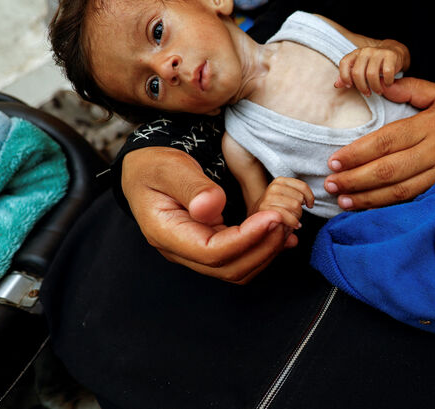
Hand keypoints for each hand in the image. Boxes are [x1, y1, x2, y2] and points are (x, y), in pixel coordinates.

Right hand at [122, 147, 292, 283]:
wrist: (146, 170)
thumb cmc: (155, 166)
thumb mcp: (169, 167)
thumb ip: (191, 187)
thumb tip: (212, 206)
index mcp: (167, 235)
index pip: (213, 253)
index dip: (246, 239)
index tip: (272, 217)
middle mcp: (182, 251)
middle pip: (230, 268)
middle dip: (263, 248)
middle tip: (286, 221)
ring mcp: (196, 252)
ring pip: (238, 268)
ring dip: (267, 250)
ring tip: (287, 225)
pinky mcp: (210, 245)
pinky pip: (240, 257)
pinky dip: (264, 247)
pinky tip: (282, 232)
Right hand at [253, 177, 314, 229]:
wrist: (255, 219)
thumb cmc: (276, 210)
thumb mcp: (287, 199)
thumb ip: (299, 196)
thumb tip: (310, 203)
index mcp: (280, 181)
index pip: (302, 186)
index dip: (309, 197)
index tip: (310, 205)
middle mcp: (273, 187)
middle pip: (299, 198)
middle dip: (300, 210)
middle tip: (295, 216)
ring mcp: (268, 198)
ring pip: (294, 206)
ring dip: (296, 217)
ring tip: (292, 220)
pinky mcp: (265, 209)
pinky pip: (286, 215)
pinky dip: (292, 222)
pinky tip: (294, 226)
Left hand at [323, 77, 434, 209]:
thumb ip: (410, 88)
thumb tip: (380, 83)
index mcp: (428, 125)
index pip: (386, 140)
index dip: (357, 153)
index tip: (334, 161)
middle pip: (388, 170)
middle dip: (355, 179)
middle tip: (331, 185)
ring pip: (401, 191)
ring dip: (369, 199)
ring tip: (344, 202)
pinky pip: (418, 201)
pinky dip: (393, 208)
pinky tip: (373, 211)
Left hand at [335, 39, 408, 95]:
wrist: (393, 53)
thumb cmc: (373, 64)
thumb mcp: (360, 68)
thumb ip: (348, 76)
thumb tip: (337, 85)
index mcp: (356, 53)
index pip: (344, 63)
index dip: (344, 77)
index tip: (350, 86)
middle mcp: (365, 51)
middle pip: (357, 72)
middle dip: (361, 87)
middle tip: (367, 93)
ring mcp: (378, 52)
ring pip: (371, 74)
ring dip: (375, 87)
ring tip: (378, 91)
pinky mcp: (390, 55)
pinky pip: (387, 73)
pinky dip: (387, 82)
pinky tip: (388, 84)